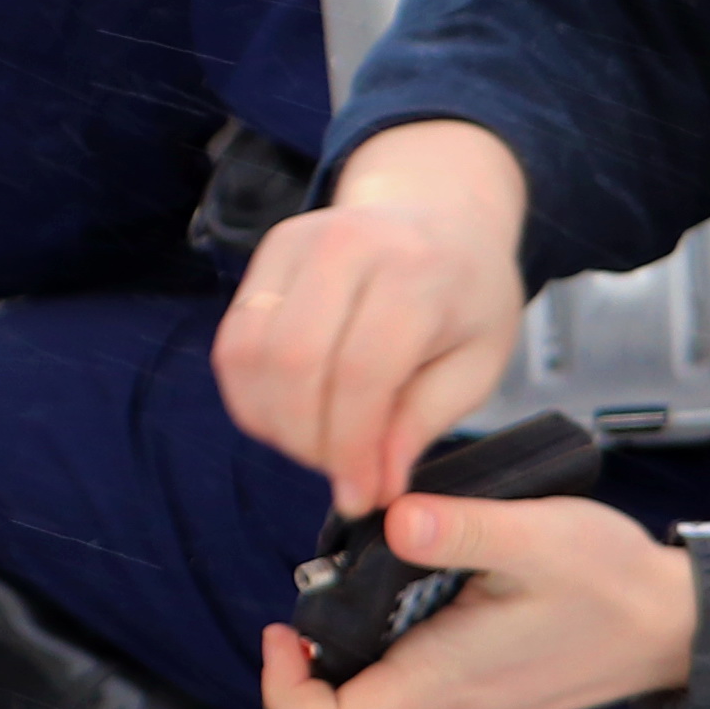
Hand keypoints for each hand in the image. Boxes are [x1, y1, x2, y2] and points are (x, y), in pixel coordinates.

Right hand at [215, 119, 532, 511]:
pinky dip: (251, 397)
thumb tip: (375, 485)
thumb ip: (421, 423)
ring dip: (274, 423)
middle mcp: (350, 245)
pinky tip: (292, 416)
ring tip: (318, 444)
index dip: (353, 448)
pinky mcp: (267, 254)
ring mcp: (298, 242)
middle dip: (308, 440)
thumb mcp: (476, 365)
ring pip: (249, 355)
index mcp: (417, 272)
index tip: (362, 495)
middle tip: (341, 472)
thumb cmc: (467, 295)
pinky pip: (233, 343)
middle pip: (293, 363)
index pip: (362, 373)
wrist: (442, 213)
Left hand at [256, 504, 709, 708]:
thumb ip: (460, 528)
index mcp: (447, 683)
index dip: (285, 688)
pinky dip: (368, 693)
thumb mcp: (537, 535)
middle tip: (304, 633)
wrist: (677, 625)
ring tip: (341, 622)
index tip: (289, 627)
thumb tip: (392, 518)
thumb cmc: (613, 581)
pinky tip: (388, 626)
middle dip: (296, 705)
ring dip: (330, 699)